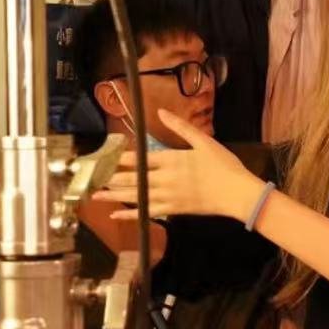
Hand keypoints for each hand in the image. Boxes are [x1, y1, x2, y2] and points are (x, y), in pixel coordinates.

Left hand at [95, 109, 264, 220]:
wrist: (237, 193)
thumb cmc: (223, 165)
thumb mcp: (204, 141)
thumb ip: (181, 127)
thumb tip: (160, 113)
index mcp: (171, 159)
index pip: (139, 159)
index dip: (119, 159)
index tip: (103, 158)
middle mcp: (164, 179)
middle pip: (132, 178)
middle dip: (110, 178)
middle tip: (91, 178)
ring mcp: (167, 196)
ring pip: (135, 196)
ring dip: (113, 196)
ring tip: (94, 195)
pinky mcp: (172, 210)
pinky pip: (146, 212)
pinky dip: (130, 214)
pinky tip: (116, 215)